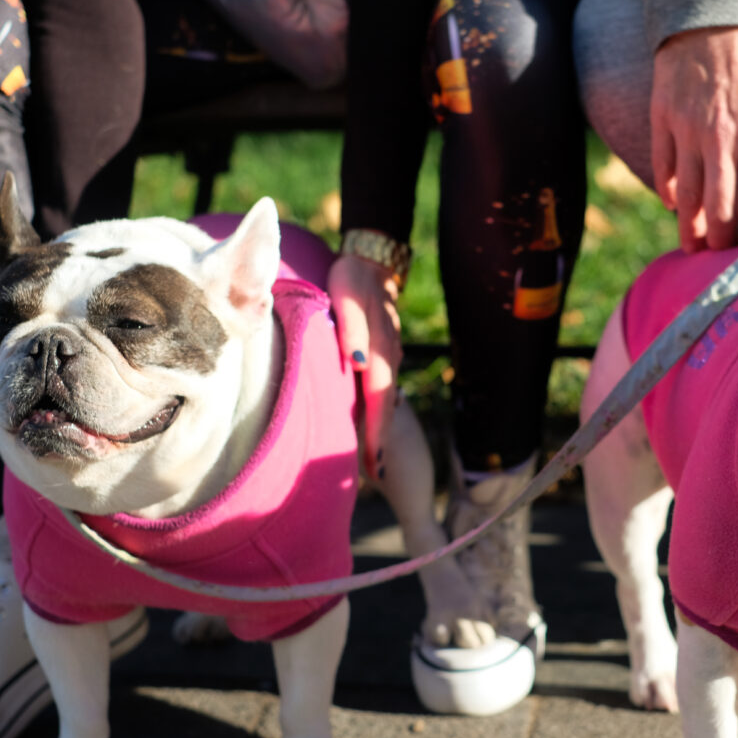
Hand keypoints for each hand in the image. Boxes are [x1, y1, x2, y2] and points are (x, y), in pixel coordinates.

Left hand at [327, 253, 402, 480]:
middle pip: (385, 408)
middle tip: (373, 475)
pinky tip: (366, 420)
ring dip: (378, 428)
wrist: (371, 262)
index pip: (380, 401)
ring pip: (384, 399)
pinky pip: (381, 388)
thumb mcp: (348, 299)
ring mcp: (389, 357)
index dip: (378, 435)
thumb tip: (356, 363)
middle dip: (380, 441)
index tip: (375, 466)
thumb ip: (353, 331)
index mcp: (379, 352)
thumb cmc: (352, 281)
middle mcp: (389, 359)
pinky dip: (376, 409)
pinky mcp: (384, 353)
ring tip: (370, 459)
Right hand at [650, 25, 737, 250]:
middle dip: (719, 244)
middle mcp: (723, 141)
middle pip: (717, 212)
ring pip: (686, 198)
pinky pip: (663, 169)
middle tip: (719, 259)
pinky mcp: (663, 121)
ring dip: (689, 229)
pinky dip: (669, 191)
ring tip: (692, 247)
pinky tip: (675, 203)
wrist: (719, 20)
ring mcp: (688, 132)